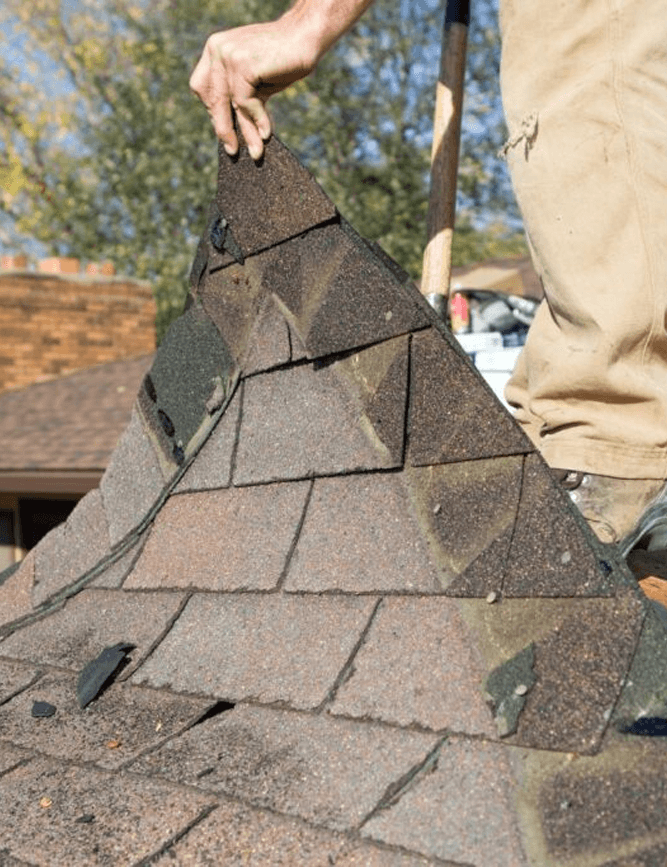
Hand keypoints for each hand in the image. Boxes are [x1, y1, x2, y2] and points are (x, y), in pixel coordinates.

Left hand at [189, 19, 317, 159]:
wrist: (305, 36)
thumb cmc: (284, 59)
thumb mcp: (256, 81)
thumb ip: (240, 96)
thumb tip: (233, 133)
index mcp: (214, 49)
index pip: (203, 88)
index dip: (213, 111)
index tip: (225, 129)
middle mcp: (216, 49)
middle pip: (213, 98)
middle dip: (223, 128)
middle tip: (232, 150)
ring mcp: (228, 55)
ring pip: (229, 104)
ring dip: (245, 132)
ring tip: (256, 152)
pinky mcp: (242, 65)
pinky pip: (245, 102)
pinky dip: (257, 119)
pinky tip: (267, 133)